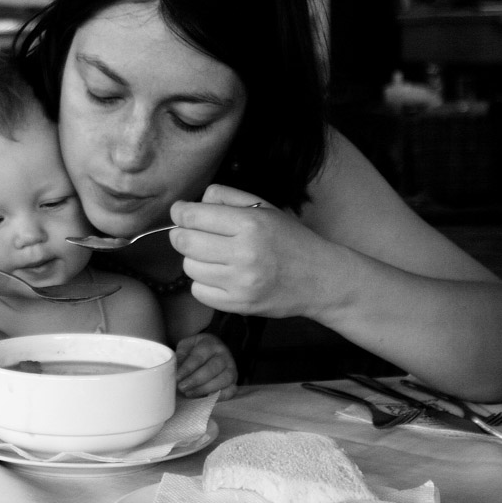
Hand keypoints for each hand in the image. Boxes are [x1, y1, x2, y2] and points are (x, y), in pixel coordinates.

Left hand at [169, 184, 335, 318]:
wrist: (321, 279)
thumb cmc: (290, 239)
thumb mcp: (264, 208)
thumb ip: (226, 197)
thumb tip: (189, 204)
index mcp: (250, 223)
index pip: (193, 217)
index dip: (180, 213)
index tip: (180, 213)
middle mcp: (244, 253)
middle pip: (184, 242)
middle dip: (181, 236)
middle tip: (191, 234)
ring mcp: (240, 283)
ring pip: (188, 267)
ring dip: (194, 260)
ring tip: (212, 257)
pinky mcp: (238, 305)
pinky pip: (198, 292)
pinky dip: (202, 283)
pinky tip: (218, 276)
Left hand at [174, 333, 236, 398]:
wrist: (212, 351)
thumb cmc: (195, 350)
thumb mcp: (186, 347)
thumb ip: (181, 357)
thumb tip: (175, 371)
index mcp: (210, 343)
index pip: (199, 357)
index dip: (187, 368)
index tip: (177, 378)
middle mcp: (223, 355)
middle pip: (212, 368)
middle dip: (195, 380)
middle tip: (181, 387)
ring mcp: (231, 368)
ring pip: (223, 380)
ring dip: (205, 389)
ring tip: (189, 393)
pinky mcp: (234, 381)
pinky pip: (231, 391)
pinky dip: (219, 397)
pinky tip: (205, 398)